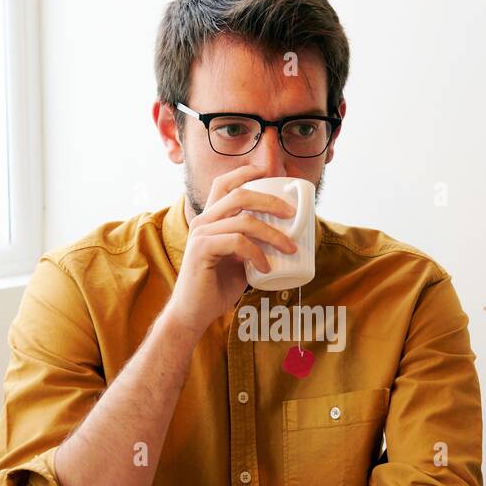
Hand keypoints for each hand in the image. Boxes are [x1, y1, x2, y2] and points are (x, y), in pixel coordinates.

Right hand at [161, 164, 298, 335]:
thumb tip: (284, 238)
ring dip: (272, 233)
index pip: (224, 184)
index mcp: (210, 219)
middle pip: (239, 195)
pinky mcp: (202, 249)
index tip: (269, 172)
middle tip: (291, 213)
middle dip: (270, 200)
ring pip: (244, 220)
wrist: (193, 313)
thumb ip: (252, 244)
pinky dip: (257, 254)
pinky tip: (266, 267)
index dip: (245, 172)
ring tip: (290, 248)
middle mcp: (203, 221)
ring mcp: (201, 234)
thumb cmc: (216, 287)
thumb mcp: (238, 260)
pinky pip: (238, 242)